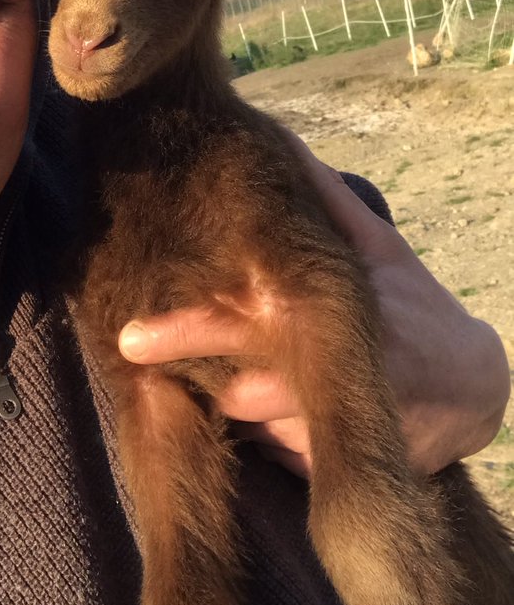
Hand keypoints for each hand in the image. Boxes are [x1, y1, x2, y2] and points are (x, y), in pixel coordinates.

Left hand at [117, 136, 510, 477]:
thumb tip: (280, 138)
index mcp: (327, 316)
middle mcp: (323, 380)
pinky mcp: (329, 467)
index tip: (128, 335)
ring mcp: (326, 431)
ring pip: (246, 428)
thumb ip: (324, 199)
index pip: (239, 327)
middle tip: (152, 354)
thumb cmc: (414, 304)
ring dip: (229, 402)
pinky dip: (261, 431)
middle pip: (232, 392)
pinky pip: (270, 454)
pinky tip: (280, 403)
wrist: (476, 392)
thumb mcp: (377, 247)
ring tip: (238, 369)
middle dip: (194, 378)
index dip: (184, 333)